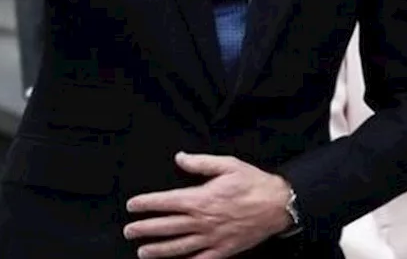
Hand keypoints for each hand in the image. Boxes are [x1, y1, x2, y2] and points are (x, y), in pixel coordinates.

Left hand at [124, 152, 293, 258]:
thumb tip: (179, 158)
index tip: (132, 205)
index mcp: (201, 198)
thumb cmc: (253, 183)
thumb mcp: (227, 165)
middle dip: (145, 229)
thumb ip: (200, 162)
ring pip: (179, 247)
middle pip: (167, 226)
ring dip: (158, 250)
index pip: (166, 202)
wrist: (278, 205)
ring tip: (142, 251)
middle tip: (129, 231)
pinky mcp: (223, 250)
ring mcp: (212, 238)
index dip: (146, 204)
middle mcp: (203, 221)